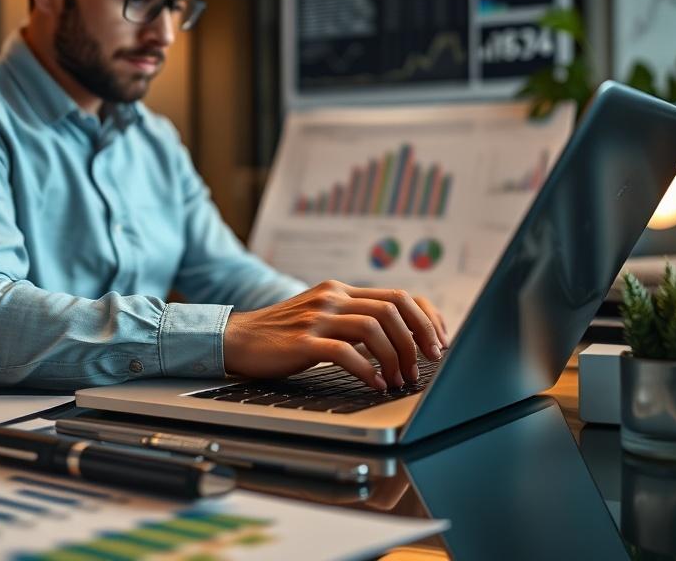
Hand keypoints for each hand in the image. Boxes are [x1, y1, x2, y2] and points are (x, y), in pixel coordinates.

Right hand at [223, 280, 442, 390]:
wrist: (236, 339)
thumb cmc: (282, 336)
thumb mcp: (321, 318)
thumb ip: (352, 320)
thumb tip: (398, 341)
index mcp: (340, 291)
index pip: (398, 295)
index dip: (426, 319)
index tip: (439, 343)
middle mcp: (332, 298)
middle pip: (392, 308)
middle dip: (417, 338)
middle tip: (427, 363)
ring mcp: (317, 318)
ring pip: (374, 328)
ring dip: (395, 357)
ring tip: (400, 380)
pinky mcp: (304, 341)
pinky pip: (345, 351)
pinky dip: (368, 370)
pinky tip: (376, 384)